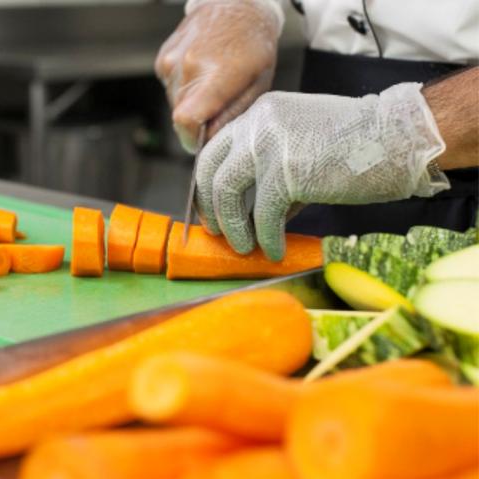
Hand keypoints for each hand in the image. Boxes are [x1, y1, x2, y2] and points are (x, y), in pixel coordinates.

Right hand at [155, 0, 282, 151]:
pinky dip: (182, 87)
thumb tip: (209, 140)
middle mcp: (188, 68)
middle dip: (196, 121)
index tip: (200, 141)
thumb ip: (232, 115)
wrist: (235, 4)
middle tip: (216, 106)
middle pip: (180, 116)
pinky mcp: (163, 58)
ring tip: (210, 82)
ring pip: (174, 102)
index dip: (191, 139)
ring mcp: (171, 61)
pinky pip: (169, 87)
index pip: (185, 121)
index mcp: (215, 75)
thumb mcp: (257, 83)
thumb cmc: (253, 43)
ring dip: (190, 102)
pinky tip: (200, 71)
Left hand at [196, 82, 449, 260]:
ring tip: (245, 247)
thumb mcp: (302, 146)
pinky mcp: (287, 170)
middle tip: (218, 232)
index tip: (211, 208)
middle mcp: (258, 122)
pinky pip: (264, 213)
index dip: (207, 183)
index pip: (216, 148)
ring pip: (227, 191)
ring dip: (233, 226)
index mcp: (260, 113)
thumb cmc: (359, 146)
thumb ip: (271, 171)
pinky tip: (273, 250)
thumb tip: (250, 213)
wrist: (399, 137)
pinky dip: (266, 237)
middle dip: (209, 206)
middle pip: (210, 168)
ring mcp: (270, 143)